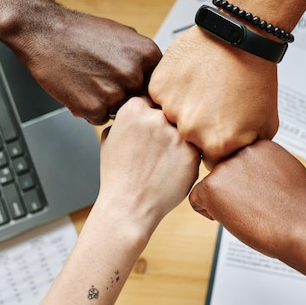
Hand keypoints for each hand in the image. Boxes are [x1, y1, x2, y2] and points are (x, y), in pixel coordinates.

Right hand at [3, 4, 161, 124]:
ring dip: (106, 104)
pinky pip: (99, 119)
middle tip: (103, 80)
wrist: (45, 32)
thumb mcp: (123, 35)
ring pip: (120, 111)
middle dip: (125, 95)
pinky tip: (79, 89)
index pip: (157, 84)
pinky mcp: (95, 108)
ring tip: (89, 82)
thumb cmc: (81, 32)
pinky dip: (89, 110)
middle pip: (139, 99)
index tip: (129, 82)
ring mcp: (116, 93)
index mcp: (149, 55)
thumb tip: (155, 76)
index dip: (141, 85)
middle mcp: (136, 75)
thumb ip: (143, 58)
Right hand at [98, 97, 199, 229]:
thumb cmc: (118, 175)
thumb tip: (137, 109)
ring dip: (181, 139)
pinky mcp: (192, 152)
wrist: (129, 206)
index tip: (153, 129)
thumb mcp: (109, 139)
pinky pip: (196, 146)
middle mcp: (156, 117)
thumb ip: (125, 119)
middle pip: (173, 110)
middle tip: (163, 145)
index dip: (154, 114)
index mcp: (133, 109)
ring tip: (167, 160)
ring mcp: (176, 134)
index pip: (154, 98)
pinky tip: (174, 169)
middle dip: (170, 124)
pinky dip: (189, 156)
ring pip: (186, 128)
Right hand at [148, 26, 278, 167]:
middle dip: (200, 127)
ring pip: (172, 119)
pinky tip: (190, 78)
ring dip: (183, 108)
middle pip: (188, 141)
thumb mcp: (266, 124)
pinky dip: (172, 90)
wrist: (240, 37)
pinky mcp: (159, 87)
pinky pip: (161, 98)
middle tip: (213, 103)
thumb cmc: (255, 76)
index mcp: (217, 145)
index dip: (216, 144)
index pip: (210, 160)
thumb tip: (234, 163)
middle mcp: (191, 131)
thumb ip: (246, 150)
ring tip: (203, 88)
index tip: (221, 128)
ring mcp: (171, 108)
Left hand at [189, 140, 305, 258]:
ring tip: (245, 212)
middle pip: (223, 171)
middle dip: (232, 189)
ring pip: (210, 184)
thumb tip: (256, 169)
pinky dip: (207, 212)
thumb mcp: (288, 170)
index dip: (244, 180)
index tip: (258, 194)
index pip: (238, 160)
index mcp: (259, 144)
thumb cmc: (299, 207)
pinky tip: (229, 218)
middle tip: (251, 206)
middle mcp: (239, 151)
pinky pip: (196, 198)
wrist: (300, 226)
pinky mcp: (211, 186)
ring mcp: (224, 167)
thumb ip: (266, 163)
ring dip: (221, 200)